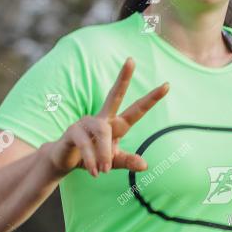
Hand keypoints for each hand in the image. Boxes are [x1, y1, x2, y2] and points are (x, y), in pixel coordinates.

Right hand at [44, 57, 168, 177]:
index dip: (151, 99)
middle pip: (115, 94)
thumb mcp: (113, 162)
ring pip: (103, 132)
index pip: (137, 110)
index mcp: (116, 124)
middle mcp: (102, 118)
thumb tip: (145, 165)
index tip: (167, 85)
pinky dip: (92, 159)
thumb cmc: (92, 158)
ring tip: (104, 170)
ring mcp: (86, 121)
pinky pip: (86, 144)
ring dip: (104, 153)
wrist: (64, 162)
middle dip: (123, 78)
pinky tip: (94, 171)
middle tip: (131, 60)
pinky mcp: (73, 131)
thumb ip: (127, 161)